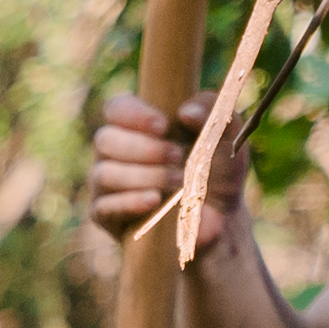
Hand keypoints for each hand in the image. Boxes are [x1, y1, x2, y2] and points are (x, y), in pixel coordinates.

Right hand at [90, 94, 252, 273]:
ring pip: (104, 173)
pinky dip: (131, 201)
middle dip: (143, 148)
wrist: (218, 218)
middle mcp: (114, 152)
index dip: (133, 114)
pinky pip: (105, 206)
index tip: (164, 126)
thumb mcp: (224, 135)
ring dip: (143, 175)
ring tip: (177, 182)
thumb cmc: (217, 171)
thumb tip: (185, 111)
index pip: (116, 109)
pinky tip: (154, 200)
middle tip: (177, 155)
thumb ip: (211, 110)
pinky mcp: (105, 216)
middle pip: (105, 139)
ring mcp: (105, 185)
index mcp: (136, 126)